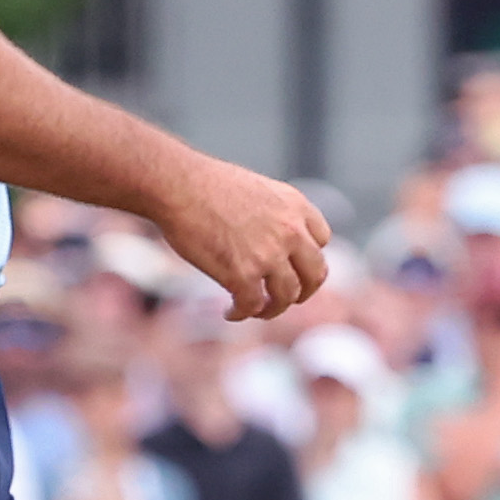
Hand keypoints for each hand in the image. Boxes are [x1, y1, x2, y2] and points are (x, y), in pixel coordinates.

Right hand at [155, 158, 329, 322]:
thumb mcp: (258, 190)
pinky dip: (241, 314)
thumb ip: (274, 215)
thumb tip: (270, 242)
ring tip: (256, 310)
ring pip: (287, 296)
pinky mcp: (243, 275)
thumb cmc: (206, 185)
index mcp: (296, 206)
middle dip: (302, 291)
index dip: (307, 257)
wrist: (178, 186)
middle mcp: (291, 231)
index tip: (291, 266)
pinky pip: (253, 306)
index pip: (321, 240)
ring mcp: (269, 255)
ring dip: (273, 309)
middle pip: (315, 274)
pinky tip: (230, 312)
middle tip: (284, 298)